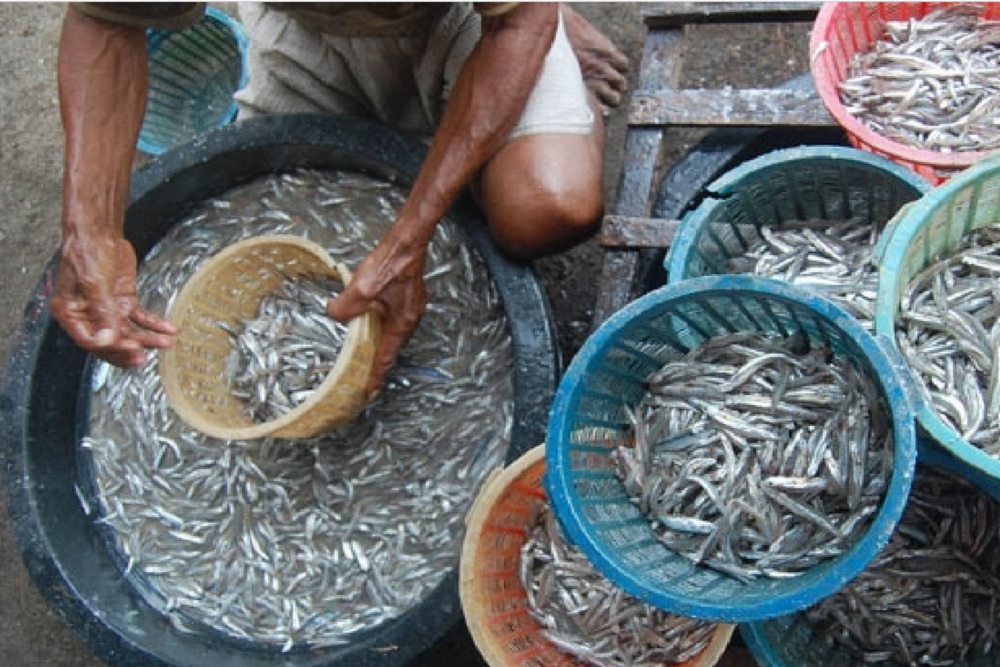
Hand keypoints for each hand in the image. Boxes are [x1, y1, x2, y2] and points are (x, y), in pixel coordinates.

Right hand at [52, 234, 177, 367]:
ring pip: (128, 332)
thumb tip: (108, 340)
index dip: (110, 348)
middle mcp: (89, 315)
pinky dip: (154, 324)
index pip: (90, 341)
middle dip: (130, 350)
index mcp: (71, 313)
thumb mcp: (95, 284)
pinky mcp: (123, 302)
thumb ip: (102, 313)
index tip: (130, 349)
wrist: (100, 232)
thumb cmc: (87, 253)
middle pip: (110, 342)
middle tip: (146, 358)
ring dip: (148, 338)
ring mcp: (108, 310)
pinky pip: (140, 318)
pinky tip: (168, 329)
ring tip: (166, 342)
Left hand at [327, 232, 427, 397]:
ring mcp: (410, 307)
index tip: (369, 392)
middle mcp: (409, 319)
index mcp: (401, 324)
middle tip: (364, 374)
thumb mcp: (361, 289)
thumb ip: (344, 307)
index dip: (376, 376)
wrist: (408, 241)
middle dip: (377, 361)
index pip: (385, 358)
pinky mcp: (407, 296)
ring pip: (391, 331)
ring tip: (364, 350)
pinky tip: (369, 317)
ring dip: (377, 341)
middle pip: (390, 346)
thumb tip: (333, 314)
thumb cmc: (391, 264)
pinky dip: (380, 324)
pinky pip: (392, 317)